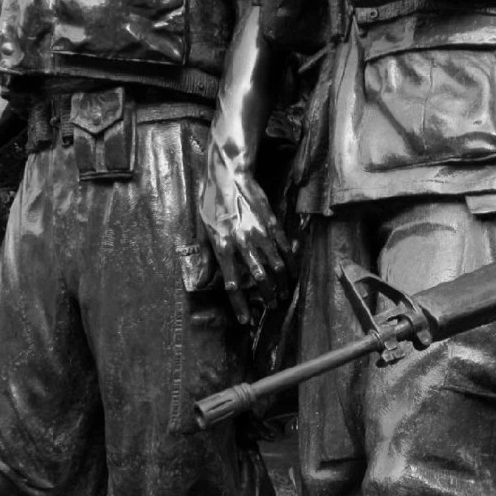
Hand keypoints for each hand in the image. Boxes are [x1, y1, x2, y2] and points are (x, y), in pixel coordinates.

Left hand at [199, 170, 292, 323]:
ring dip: (281, 283)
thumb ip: (209, 255)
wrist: (229, 175)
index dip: (240, 305)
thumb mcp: (204, 229)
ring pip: (275, 266)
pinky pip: (284, 248)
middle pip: (259, 278)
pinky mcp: (272, 223)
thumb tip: (208, 278)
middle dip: (268, 296)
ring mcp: (259, 233)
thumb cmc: (212, 202)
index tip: (246, 320)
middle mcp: (242, 243)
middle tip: (272, 306)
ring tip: (284, 293)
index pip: (232, 283)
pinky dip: (290, 263)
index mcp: (222, 246)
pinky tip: (292, 272)